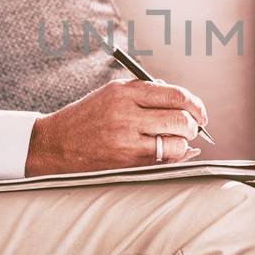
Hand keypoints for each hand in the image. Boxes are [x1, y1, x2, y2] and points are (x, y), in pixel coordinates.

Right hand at [25, 79, 207, 175]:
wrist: (54, 143)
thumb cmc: (87, 117)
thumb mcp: (112, 93)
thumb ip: (146, 93)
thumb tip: (182, 103)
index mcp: (125, 92)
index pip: (176, 95)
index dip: (195, 105)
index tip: (199, 112)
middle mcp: (127, 114)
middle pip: (180, 119)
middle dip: (192, 126)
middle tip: (190, 129)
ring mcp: (126, 140)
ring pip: (175, 143)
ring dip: (182, 144)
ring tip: (174, 141)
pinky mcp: (125, 162)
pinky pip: (162, 161)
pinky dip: (172, 158)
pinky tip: (166, 153)